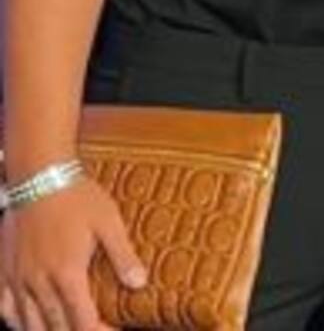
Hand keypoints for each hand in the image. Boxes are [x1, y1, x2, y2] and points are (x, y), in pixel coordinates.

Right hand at [0, 176, 145, 330]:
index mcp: (68, 274)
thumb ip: (124, 255)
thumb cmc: (77, 196)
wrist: (40, 177)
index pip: (83, 322)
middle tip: (94, 330)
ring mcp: (18, 280)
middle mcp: (39, 284)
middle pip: (56, 329)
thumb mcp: (109, 222)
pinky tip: (28, 323)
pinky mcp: (4, 271)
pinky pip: (5, 310)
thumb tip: (140, 283)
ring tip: (66, 330)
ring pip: (29, 325)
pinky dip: (17, 323)